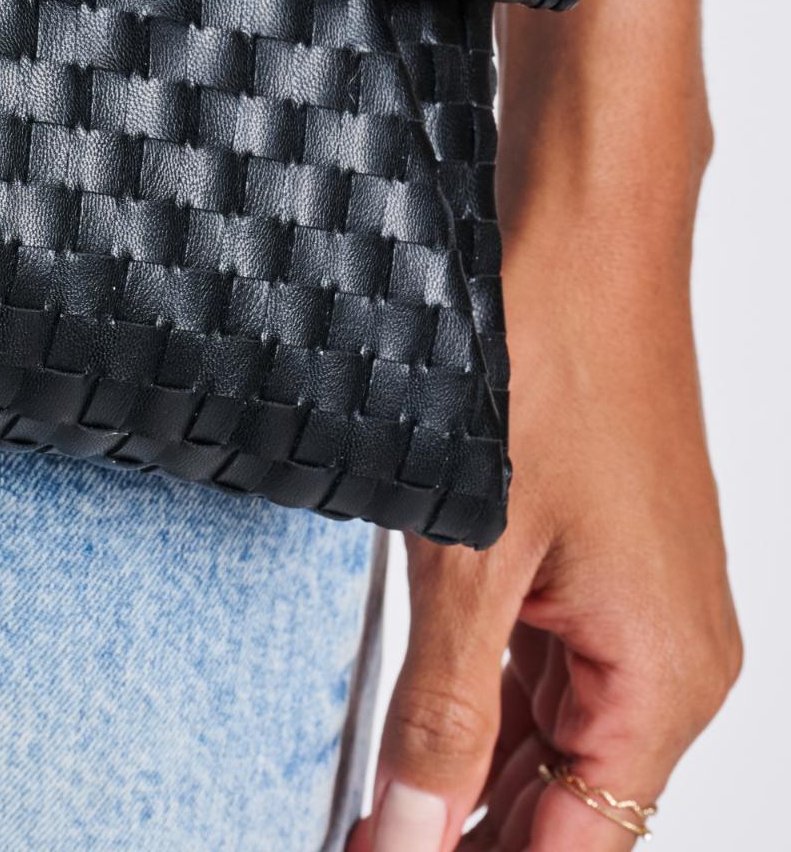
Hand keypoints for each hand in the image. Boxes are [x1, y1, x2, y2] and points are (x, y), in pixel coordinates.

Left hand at [348, 95, 740, 850]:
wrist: (578, 229)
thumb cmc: (552, 359)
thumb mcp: (473, 553)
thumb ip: (441, 707)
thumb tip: (408, 832)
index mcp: (663, 678)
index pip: (576, 846)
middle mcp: (663, 655)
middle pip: (562, 801)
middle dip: (459, 830)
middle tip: (356, 834)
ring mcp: (626, 603)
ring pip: (541, 731)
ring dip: (460, 768)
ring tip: (363, 801)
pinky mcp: (586, 553)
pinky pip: (531, 657)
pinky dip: (468, 692)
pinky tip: (401, 716)